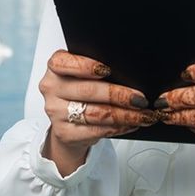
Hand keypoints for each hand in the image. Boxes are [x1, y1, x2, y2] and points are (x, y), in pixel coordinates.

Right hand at [38, 49, 158, 175]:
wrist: (67, 121)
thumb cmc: (80, 91)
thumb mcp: (84, 74)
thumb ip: (99, 69)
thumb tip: (130, 73)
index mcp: (55, 67)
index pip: (65, 63)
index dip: (86, 66)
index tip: (108, 70)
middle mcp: (51, 88)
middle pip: (88, 91)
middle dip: (119, 95)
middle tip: (140, 99)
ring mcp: (55, 112)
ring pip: (96, 113)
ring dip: (124, 115)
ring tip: (143, 115)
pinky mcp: (64, 132)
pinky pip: (96, 131)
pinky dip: (118, 128)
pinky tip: (131, 124)